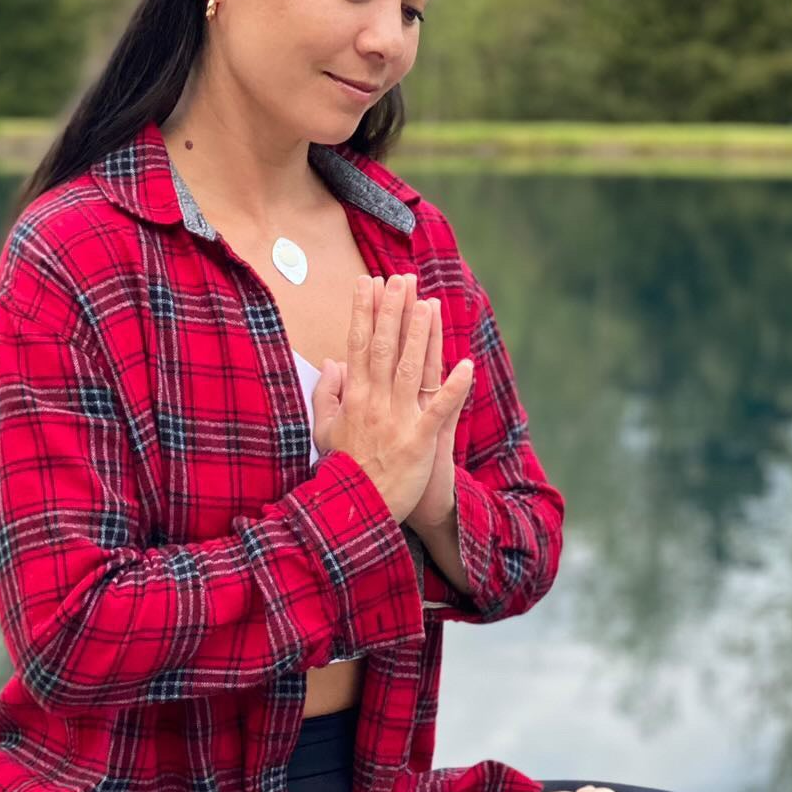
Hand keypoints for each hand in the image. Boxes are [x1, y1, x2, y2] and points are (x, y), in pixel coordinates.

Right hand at [313, 275, 466, 531]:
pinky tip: (466, 365)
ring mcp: (398, 421)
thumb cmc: (342, 471)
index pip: (359, 345)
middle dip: (393, 311)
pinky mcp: (420, 442)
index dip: (364, 312)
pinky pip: (439, 410)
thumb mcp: (324, 430)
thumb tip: (332, 362)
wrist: (354, 512)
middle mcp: (375, 403)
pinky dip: (454, 388)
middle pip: (385, 348)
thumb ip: (327, 394)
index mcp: (354, 399)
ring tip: (428, 303)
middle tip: (401, 279)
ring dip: (421, 335)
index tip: (368, 283)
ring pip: (412, 370)